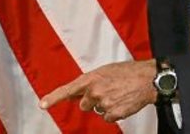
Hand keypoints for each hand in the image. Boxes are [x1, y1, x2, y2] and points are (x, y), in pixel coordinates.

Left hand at [39, 59, 157, 121]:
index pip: (67, 90)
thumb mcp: (103, 72)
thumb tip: (73, 95)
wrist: (147, 79)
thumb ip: (87, 83)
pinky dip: (113, 112)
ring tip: (117, 94)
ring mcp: (104, 103)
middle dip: (92, 100)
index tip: (42, 105)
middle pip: (84, 105)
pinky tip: (122, 102)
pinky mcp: (114, 114)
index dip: (53, 98)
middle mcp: (94, 91)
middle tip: (107, 91)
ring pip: (97, 111)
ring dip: (104, 105)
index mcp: (90, 78)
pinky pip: (107, 117)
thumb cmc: (126, 72)